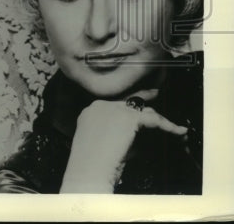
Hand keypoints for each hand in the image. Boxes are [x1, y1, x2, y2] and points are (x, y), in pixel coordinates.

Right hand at [60, 94, 187, 192]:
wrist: (90, 167)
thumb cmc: (95, 162)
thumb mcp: (105, 144)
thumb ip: (120, 134)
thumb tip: (144, 135)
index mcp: (92, 111)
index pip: (116, 106)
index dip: (131, 108)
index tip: (141, 107)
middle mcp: (102, 105)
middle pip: (130, 104)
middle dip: (147, 105)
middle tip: (157, 100)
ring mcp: (114, 109)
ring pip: (144, 111)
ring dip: (161, 121)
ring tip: (174, 130)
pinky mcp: (128, 117)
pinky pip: (154, 120)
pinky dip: (168, 126)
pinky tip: (178, 131)